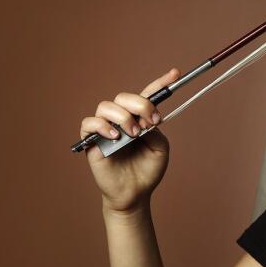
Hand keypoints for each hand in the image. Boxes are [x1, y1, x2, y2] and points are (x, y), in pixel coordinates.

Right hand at [79, 68, 179, 212]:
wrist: (135, 193)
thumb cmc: (147, 171)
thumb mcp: (160, 147)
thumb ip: (154, 129)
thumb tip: (143, 117)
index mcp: (140, 118)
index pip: (148, 95)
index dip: (161, 82)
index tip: (176, 73)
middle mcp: (122, 119)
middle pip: (125, 96)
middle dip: (141, 105)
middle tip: (151, 122)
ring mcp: (106, 128)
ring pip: (107, 106)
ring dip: (123, 117)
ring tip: (134, 134)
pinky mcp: (92, 140)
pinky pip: (89, 123)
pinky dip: (102, 126)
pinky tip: (115, 136)